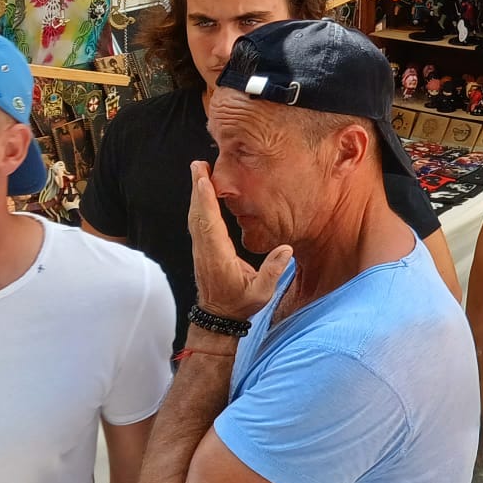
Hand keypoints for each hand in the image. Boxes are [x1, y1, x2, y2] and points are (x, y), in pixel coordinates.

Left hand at [188, 161, 289, 321]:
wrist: (217, 317)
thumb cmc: (240, 304)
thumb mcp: (261, 293)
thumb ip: (273, 271)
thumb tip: (286, 249)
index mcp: (218, 257)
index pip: (211, 225)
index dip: (207, 202)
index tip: (204, 181)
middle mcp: (206, 250)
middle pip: (198, 214)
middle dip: (198, 188)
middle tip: (198, 165)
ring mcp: (201, 249)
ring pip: (195, 217)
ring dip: (196, 193)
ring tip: (198, 172)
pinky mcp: (202, 249)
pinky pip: (198, 222)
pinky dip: (198, 204)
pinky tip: (202, 194)